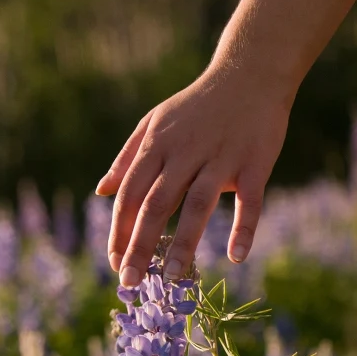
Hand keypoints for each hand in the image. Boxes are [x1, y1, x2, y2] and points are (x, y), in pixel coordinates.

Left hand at [95, 66, 290, 286]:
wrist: (248, 74)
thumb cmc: (196, 106)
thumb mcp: (154, 123)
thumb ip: (127, 158)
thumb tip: (101, 190)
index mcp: (156, 146)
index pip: (129, 194)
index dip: (119, 229)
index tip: (112, 261)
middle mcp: (184, 153)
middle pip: (156, 204)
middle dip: (139, 244)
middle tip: (129, 281)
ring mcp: (220, 158)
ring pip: (197, 205)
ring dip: (184, 243)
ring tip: (173, 277)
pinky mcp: (255, 162)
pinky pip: (250, 200)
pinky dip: (244, 227)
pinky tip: (236, 256)